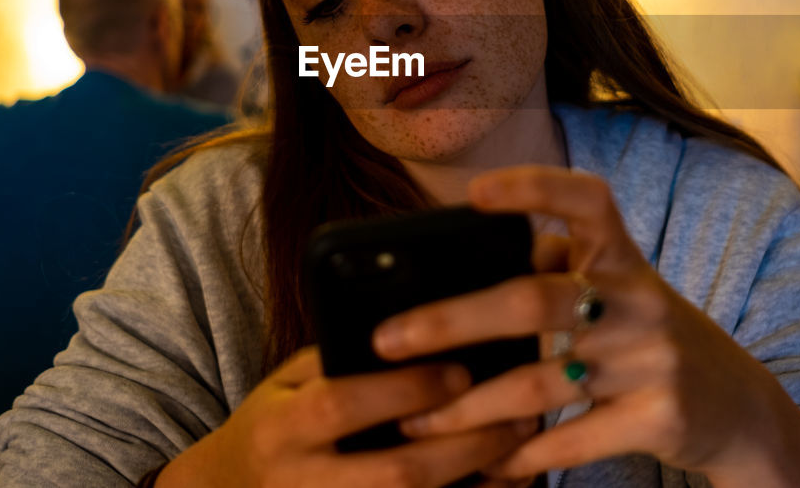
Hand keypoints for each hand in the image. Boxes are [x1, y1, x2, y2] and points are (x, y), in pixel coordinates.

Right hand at [158, 346, 536, 487]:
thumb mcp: (291, 380)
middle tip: (517, 413)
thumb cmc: (277, 421)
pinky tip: (502, 482)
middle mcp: (301, 482)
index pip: (343, 404)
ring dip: (476, 483)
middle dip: (463, 446)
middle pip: (394, 473)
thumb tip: (423, 327)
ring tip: (523, 450)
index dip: (405, 390)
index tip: (461, 370)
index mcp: (282, 426)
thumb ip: (342, 358)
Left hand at [371, 166, 799, 485]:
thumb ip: (556, 268)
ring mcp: (651, 360)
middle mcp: (638, 301)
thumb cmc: (648, 337)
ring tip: (416, 422)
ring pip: (540, 383)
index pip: (585, 201)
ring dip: (468, 408)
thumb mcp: (618, 290)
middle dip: (453, 321)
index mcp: (623, 259)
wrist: (738, 407)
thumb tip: (464, 262)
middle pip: (534, 300)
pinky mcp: (658, 417)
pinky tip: (484, 464)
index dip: (533, 188)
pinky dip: (521, 455)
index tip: (473, 195)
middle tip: (390, 340)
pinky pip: (572, 439)